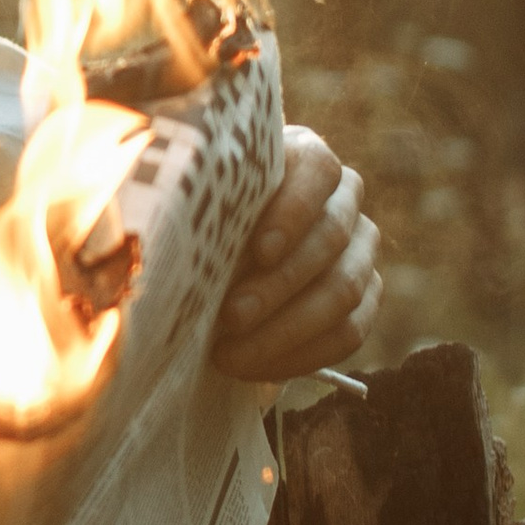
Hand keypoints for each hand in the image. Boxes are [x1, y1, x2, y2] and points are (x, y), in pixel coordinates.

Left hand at [213, 126, 381, 383]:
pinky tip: (255, 368)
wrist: (217, 260)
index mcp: (305, 157)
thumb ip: (192, 197)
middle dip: (279, 284)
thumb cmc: (201, 218)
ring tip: (231, 353)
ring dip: (287, 328)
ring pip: (345, 289)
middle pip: (331, 237)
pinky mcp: (366, 297)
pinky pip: (350, 332)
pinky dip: (301, 355)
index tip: (258, 251)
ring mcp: (361, 249)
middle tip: (230, 317)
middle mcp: (344, 198)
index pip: (318, 170)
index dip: (293, 211)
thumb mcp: (196, 201)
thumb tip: (159, 213)